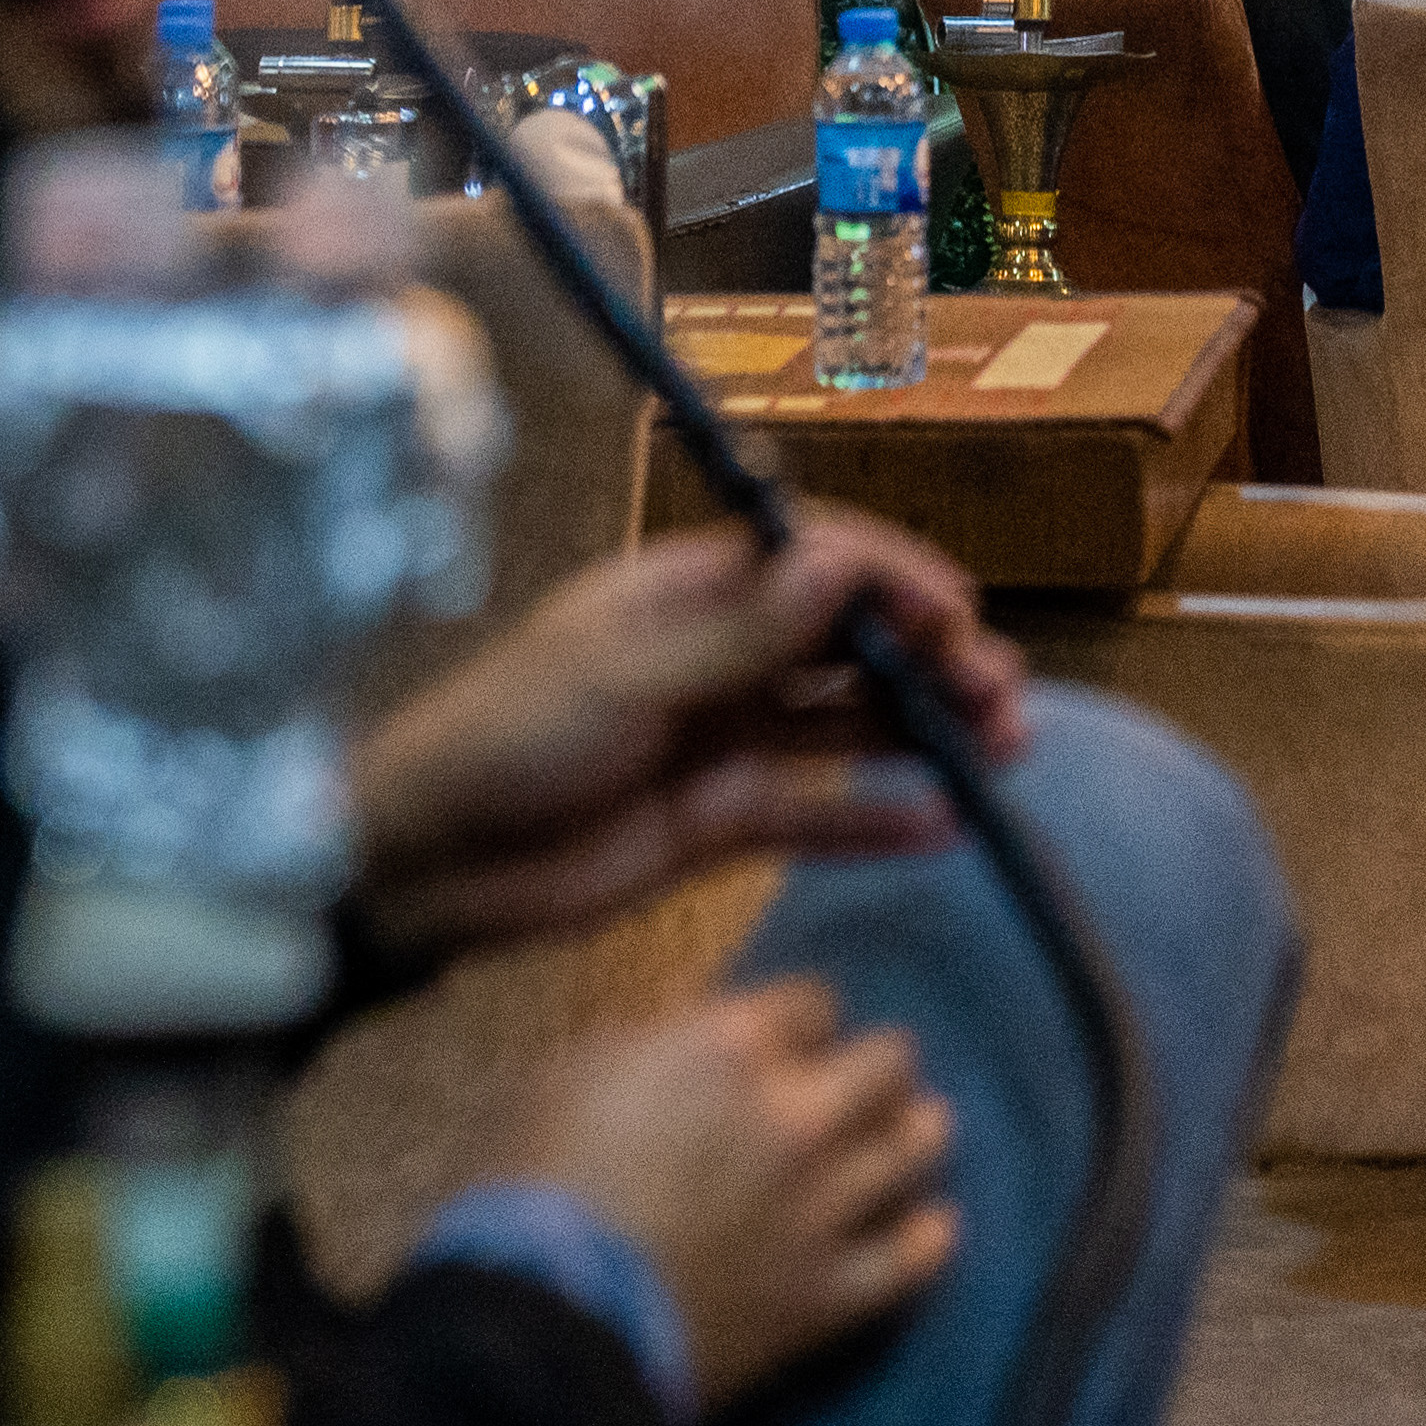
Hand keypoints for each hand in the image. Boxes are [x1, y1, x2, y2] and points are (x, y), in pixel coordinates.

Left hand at [348, 518, 1028, 959]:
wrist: (426, 865)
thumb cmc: (503, 741)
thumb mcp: (623, 679)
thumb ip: (742, 634)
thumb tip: (842, 559)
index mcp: (688, 592)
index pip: (815, 563)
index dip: (894, 581)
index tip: (958, 614)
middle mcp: (719, 655)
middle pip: (849, 642)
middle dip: (931, 659)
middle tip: (998, 696)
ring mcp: (724, 737)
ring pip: (847, 723)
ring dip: (922, 732)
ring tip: (998, 754)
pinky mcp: (718, 821)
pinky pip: (814, 813)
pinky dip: (874, 819)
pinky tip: (939, 825)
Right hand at [491, 980, 955, 1412]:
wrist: (539, 1316)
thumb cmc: (528, 1186)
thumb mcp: (570, 1072)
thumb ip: (652, 1044)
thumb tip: (690, 1037)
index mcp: (731, 1048)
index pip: (813, 1002)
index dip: (804, 1020)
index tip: (796, 1036)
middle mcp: (795, 1116)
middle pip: (886, 1064)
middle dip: (878, 1067)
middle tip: (868, 1080)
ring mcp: (819, 1207)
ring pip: (912, 1151)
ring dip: (916, 1136)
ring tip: (919, 1131)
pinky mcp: (823, 1293)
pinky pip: (907, 1260)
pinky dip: (926, 1240)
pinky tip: (934, 1226)